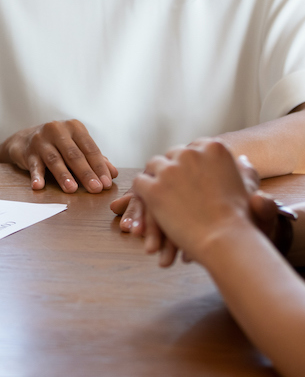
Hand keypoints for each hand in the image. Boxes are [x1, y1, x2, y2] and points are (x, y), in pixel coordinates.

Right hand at [1, 119, 116, 192]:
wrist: (25, 140)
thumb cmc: (58, 145)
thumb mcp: (76, 147)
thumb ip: (94, 159)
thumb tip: (113, 174)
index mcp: (74, 127)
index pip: (90, 148)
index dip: (99, 166)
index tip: (106, 183)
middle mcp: (57, 129)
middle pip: (74, 154)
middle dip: (86, 172)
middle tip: (95, 188)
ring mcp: (41, 140)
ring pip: (55, 159)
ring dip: (64, 175)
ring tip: (72, 189)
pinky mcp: (28, 151)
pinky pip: (34, 165)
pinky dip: (36, 176)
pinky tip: (39, 186)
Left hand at [111, 148, 261, 235]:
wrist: (227, 241)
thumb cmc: (242, 219)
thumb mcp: (249, 188)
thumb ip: (245, 171)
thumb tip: (242, 159)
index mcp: (214, 148)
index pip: (194, 148)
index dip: (192, 164)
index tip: (193, 178)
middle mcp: (190, 153)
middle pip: (173, 155)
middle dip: (174, 170)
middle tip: (175, 188)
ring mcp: (170, 170)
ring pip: (155, 165)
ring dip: (156, 178)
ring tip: (161, 195)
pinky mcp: (154, 188)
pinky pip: (140, 182)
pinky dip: (142, 191)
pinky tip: (148, 201)